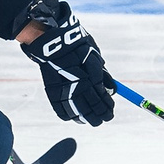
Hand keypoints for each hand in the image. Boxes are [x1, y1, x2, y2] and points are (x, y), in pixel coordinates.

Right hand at [16, 0, 114, 126]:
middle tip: (104, 118)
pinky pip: (61, 110)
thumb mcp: (95, 58)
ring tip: (90, 121)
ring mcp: (63, 91)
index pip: (102, 100)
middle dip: (99, 116)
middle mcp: (77, 87)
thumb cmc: (78, 47)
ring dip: (85, 119)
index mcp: (90, 79)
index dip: (108, 108)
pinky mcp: (52, 92)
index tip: (111, 112)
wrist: (53, 42)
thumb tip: (111, 90)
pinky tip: (75, 117)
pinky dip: (69, 116)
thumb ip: (103, 76)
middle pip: (91, 110)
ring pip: (76, 113)